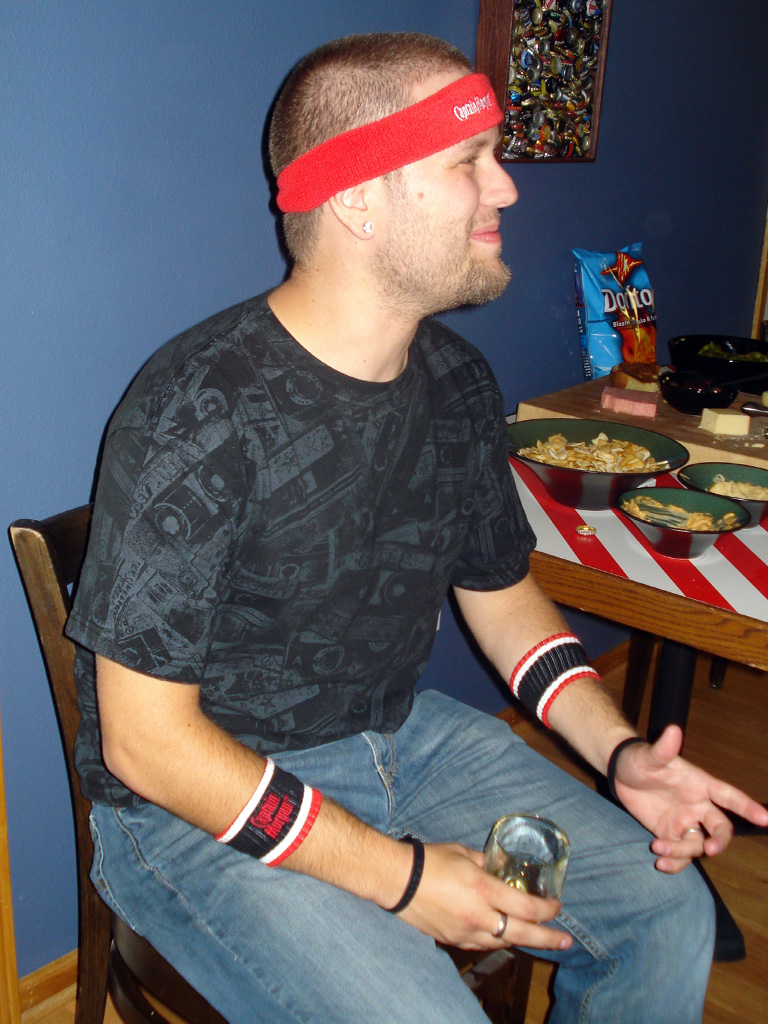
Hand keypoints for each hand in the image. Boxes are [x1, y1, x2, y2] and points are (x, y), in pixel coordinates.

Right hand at [398, 843, 572, 951]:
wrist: (396, 880)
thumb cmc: (429, 860)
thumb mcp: (463, 852)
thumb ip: (485, 862)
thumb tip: (497, 865)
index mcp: (484, 889)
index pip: (527, 908)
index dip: (548, 909)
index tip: (557, 906)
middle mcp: (479, 916)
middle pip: (523, 934)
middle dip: (548, 939)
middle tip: (566, 943)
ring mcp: (466, 932)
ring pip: (503, 944)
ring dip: (522, 941)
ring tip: (536, 939)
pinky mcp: (453, 939)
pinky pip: (482, 945)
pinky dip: (496, 942)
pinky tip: (502, 937)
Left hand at [612, 725, 767, 872]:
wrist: (621, 774)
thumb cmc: (639, 760)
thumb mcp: (649, 756)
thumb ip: (663, 749)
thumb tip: (673, 730)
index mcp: (699, 785)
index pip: (728, 796)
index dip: (747, 807)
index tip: (766, 818)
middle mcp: (697, 806)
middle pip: (720, 827)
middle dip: (720, 840)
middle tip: (710, 848)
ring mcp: (685, 822)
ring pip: (697, 845)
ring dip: (682, 852)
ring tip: (658, 847)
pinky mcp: (670, 834)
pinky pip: (681, 855)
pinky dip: (674, 863)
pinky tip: (661, 862)